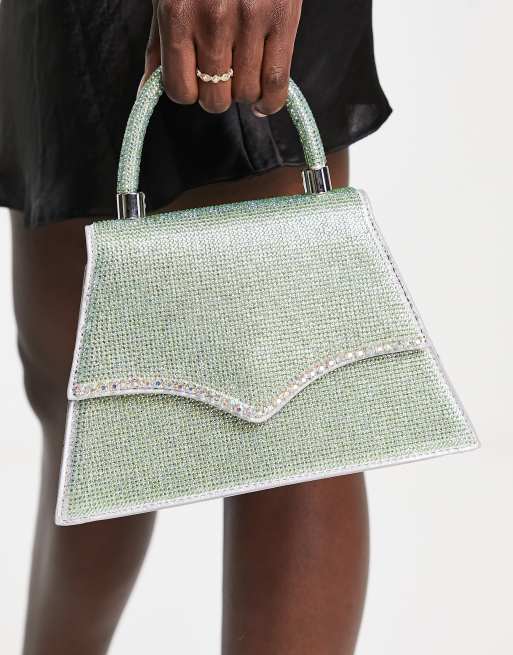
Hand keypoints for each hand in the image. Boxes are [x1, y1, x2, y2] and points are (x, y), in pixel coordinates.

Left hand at [143, 0, 302, 115]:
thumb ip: (158, 46)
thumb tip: (148, 91)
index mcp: (177, 13)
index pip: (180, 89)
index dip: (188, 91)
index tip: (194, 81)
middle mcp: (212, 19)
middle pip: (215, 98)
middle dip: (216, 94)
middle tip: (221, 76)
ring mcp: (250, 20)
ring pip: (246, 94)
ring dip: (243, 93)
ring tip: (243, 74)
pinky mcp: (282, 18)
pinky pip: (276, 82)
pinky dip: (271, 101)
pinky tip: (264, 101)